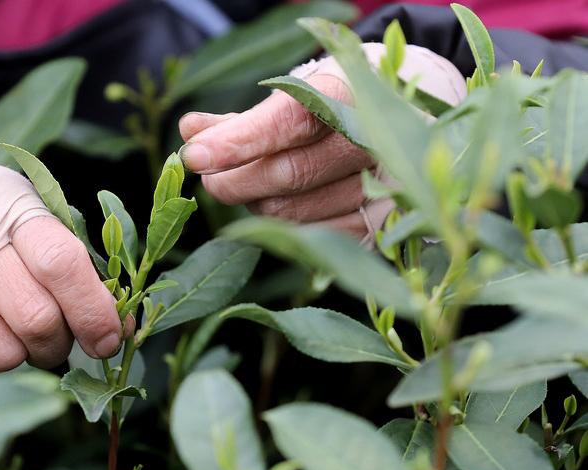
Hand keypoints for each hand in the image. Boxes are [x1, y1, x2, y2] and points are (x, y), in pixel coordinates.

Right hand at [0, 216, 125, 374]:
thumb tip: (118, 328)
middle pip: (36, 319)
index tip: (107, 339)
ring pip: (3, 354)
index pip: (62, 263)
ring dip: (15, 356)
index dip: (92, 309)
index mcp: (7, 205)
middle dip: (55, 344)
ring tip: (1, 330)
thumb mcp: (19, 219)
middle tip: (49, 340)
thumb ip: (70, 266)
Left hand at [178, 44, 465, 240]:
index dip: (237, 141)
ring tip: (244, 185)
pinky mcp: (377, 229)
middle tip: (209, 175)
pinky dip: (279, 227)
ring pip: (290, 215)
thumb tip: (190, 130)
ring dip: (252, 204)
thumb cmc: (338, 105)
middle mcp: (375, 144)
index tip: (193, 155)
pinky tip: (275, 205)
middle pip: (284, 177)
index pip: (288, 122)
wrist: (413, 118)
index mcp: (353, 95)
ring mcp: (381, 191)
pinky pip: (308, 240)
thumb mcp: (295, 95)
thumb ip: (242, 118)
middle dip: (232, 181)